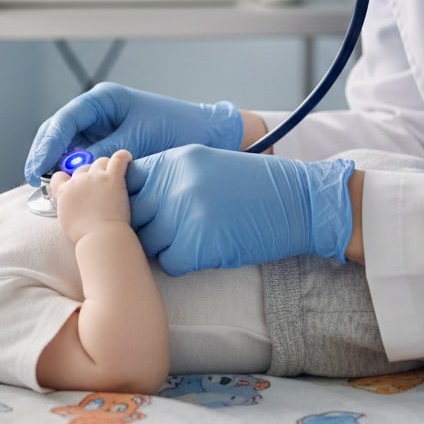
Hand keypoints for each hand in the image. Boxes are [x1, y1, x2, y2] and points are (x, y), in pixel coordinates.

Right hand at [24, 82, 243, 185]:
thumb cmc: (176, 129)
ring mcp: (103, 127)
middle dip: (45, 154)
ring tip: (45, 187)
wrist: (206, 135)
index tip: (39, 166)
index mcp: (104, 100)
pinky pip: (83, 156)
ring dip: (56, 164)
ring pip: (68, 145)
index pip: (66, 119)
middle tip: (34, 179)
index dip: (48, 143)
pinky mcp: (109, 144)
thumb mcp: (138, 142)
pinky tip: (66, 188)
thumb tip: (75, 169)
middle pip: (60, 131)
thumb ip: (106, 153)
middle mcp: (99, 111)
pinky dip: (73, 171)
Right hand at [51, 150, 131, 244]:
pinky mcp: (112, 178)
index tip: (74, 184)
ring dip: (105, 166)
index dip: (67, 179)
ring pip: (100, 162)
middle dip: (88, 174)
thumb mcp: (67, 220)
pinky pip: (118, 159)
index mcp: (64, 191)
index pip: (59, 177)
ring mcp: (95, 177)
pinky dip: (123, 156)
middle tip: (98, 186)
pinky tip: (127, 157)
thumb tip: (73, 204)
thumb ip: (67, 206)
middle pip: (82, 169)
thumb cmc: (84, 235)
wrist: (100, 237)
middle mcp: (78, 180)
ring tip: (112, 173)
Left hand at [125, 145, 354, 275]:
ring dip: (162, 246)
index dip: (129, 199)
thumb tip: (131, 198)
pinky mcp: (199, 244)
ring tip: (187, 240)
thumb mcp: (204, 164)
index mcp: (174, 161)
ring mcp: (185, 213)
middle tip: (163, 231)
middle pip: (132, 213)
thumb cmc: (250, 185)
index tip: (140, 210)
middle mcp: (174, 183)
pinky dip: (181, 262)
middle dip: (142, 226)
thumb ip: (168, 176)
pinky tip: (201, 252)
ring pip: (147, 241)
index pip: (127, 181)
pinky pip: (169, 262)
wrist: (297, 201)